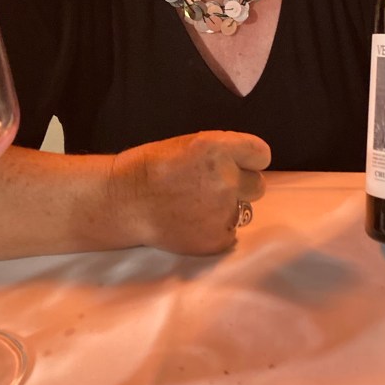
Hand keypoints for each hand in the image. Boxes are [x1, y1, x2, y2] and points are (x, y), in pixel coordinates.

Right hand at [113, 131, 269, 254]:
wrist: (123, 201)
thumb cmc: (151, 167)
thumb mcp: (190, 144)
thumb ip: (222, 152)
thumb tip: (244, 163)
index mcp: (219, 149)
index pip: (262, 154)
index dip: (249, 159)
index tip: (239, 164)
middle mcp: (226, 180)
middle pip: (257, 185)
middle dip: (239, 185)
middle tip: (211, 187)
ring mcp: (222, 212)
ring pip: (242, 210)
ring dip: (225, 208)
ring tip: (195, 205)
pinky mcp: (215, 240)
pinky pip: (228, 233)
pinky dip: (214, 230)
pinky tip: (191, 222)